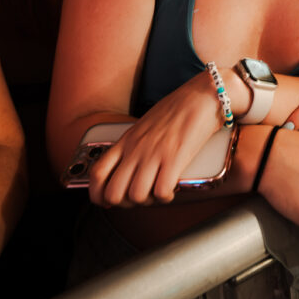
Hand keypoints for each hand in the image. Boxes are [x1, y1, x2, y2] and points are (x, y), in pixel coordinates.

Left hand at [88, 73, 219, 206]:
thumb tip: (131, 167)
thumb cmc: (177, 108)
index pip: (97, 174)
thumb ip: (135, 145)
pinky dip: (166, 196)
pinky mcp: (174, 157)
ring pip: (136, 196)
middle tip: (140, 197)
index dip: (99, 195)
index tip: (109, 200)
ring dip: (149, 200)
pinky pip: (161, 191)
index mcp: (126, 140)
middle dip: (125, 203)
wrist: (201, 94)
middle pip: (113, 193)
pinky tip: (172, 187)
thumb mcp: (145, 125)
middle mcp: (136, 148)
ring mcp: (154, 153)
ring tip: (159, 191)